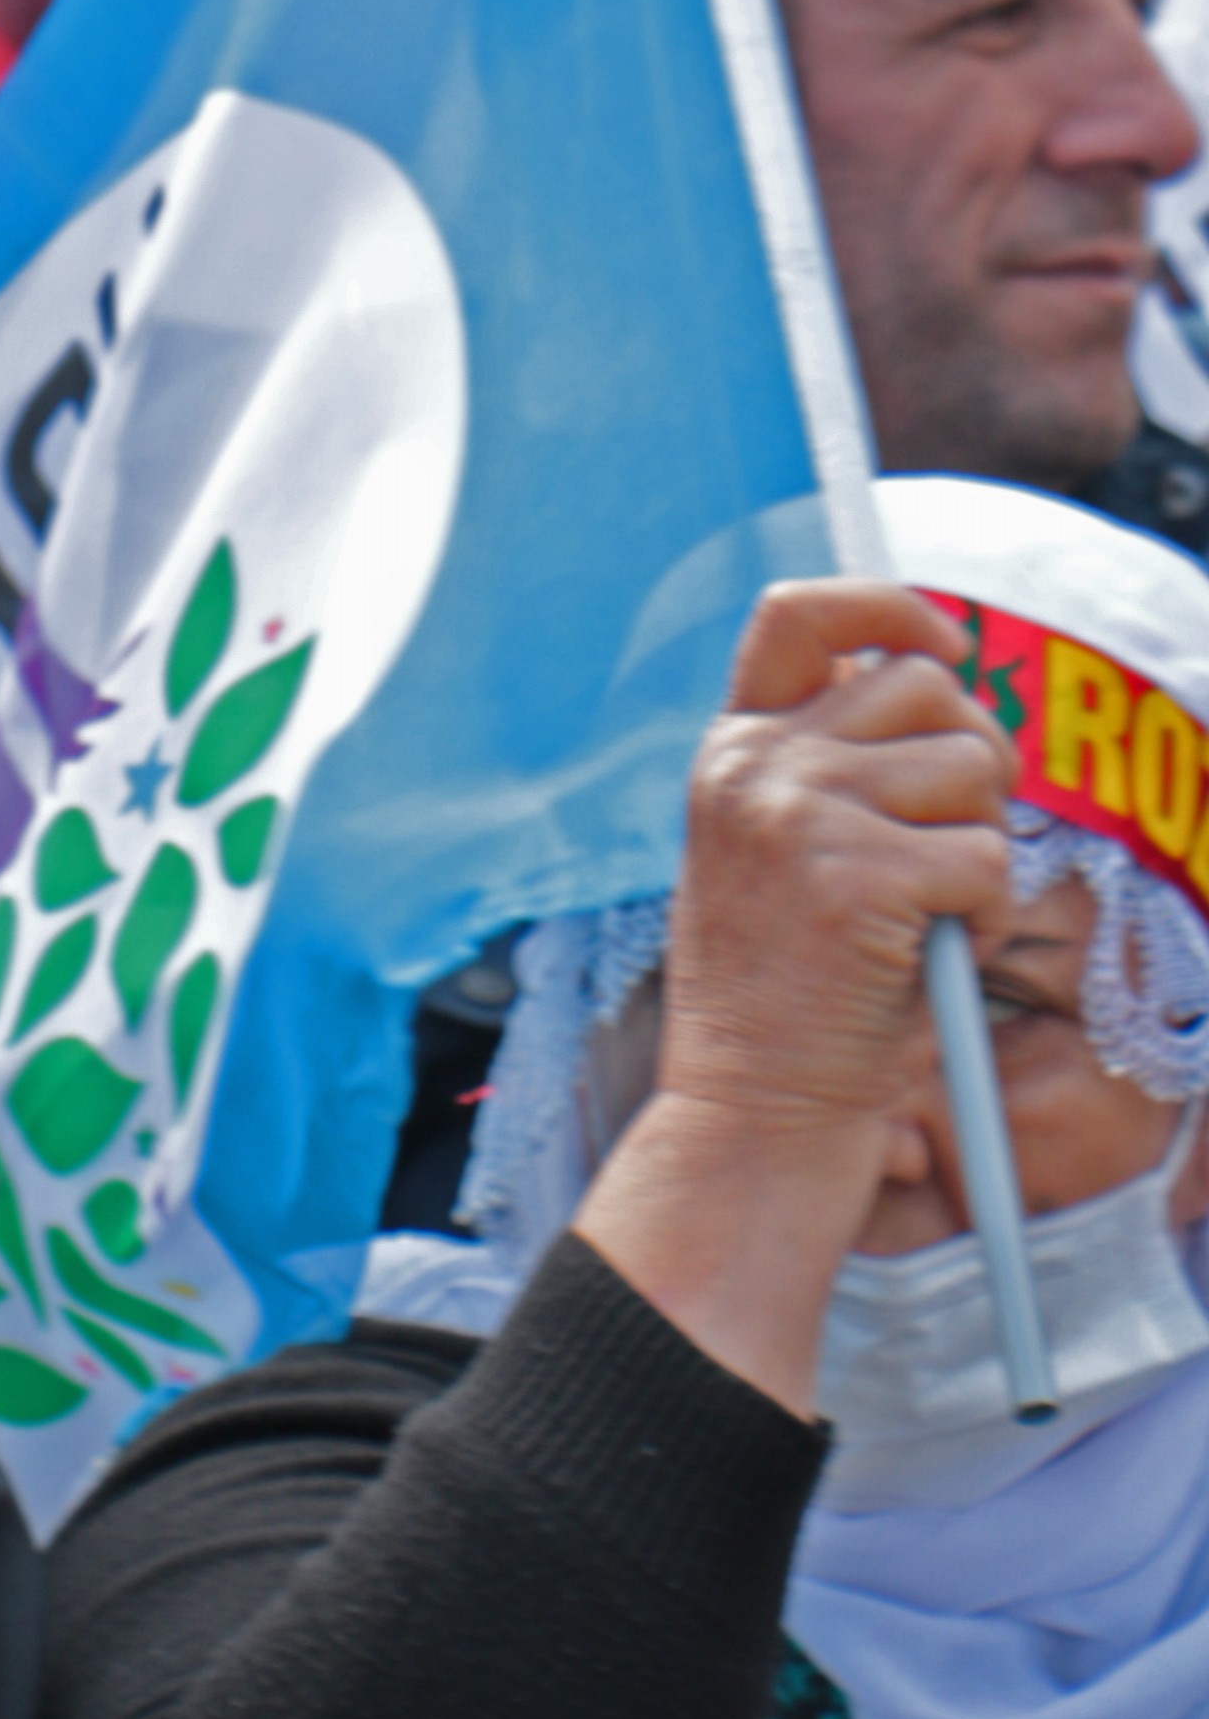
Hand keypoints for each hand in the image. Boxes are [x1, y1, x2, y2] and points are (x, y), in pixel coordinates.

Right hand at [572, 580, 1004, 1413]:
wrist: (754, 1113)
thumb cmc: (787, 999)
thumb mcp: (775, 852)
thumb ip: (830, 767)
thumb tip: (939, 684)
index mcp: (731, 751)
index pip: (798, 612)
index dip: (884, 605)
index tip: (939, 641)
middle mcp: (756, 763)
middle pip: (927, 689)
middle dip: (974, 760)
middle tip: (951, 848)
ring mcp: (800, 811)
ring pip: (972, 768)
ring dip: (982, 845)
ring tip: (930, 917)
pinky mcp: (857, 874)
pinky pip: (987, 858)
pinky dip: (985, 915)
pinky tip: (933, 958)